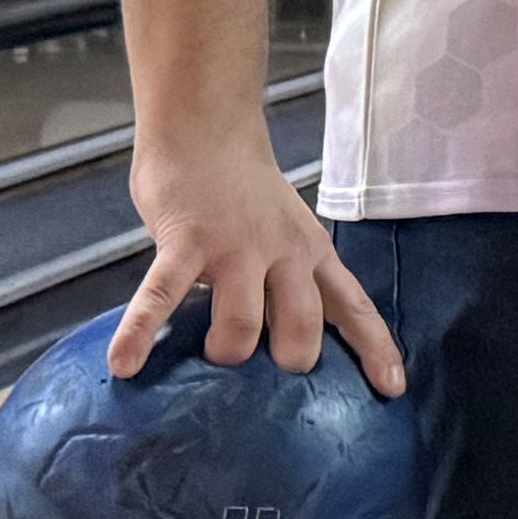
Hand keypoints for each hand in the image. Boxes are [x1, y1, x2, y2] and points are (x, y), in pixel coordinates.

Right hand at [115, 128, 398, 393]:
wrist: (207, 129)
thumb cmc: (243, 190)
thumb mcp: (288, 232)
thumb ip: (288, 281)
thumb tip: (279, 341)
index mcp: (311, 254)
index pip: (354, 306)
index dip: (374, 349)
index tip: (392, 389)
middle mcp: (282, 254)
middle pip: (302, 326)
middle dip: (288, 362)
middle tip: (265, 370)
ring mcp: (234, 249)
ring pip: (242, 323)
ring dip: (227, 351)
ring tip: (212, 355)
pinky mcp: (185, 242)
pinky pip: (162, 295)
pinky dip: (141, 331)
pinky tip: (124, 363)